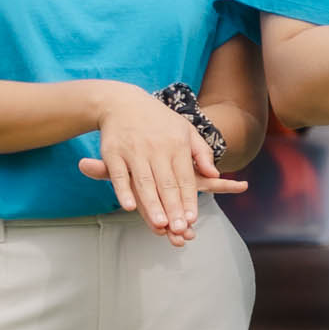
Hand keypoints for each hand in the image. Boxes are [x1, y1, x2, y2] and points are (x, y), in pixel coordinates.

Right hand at [80, 84, 248, 243]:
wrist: (123, 101)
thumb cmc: (159, 120)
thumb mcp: (185, 130)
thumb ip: (201, 152)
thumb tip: (215, 174)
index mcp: (177, 144)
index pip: (186, 178)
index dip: (188, 199)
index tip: (192, 218)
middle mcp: (157, 148)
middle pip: (167, 183)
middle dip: (174, 207)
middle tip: (180, 228)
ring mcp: (135, 150)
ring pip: (145, 182)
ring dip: (152, 204)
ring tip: (160, 224)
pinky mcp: (113, 151)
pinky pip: (120, 174)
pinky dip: (124, 191)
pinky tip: (130, 206)